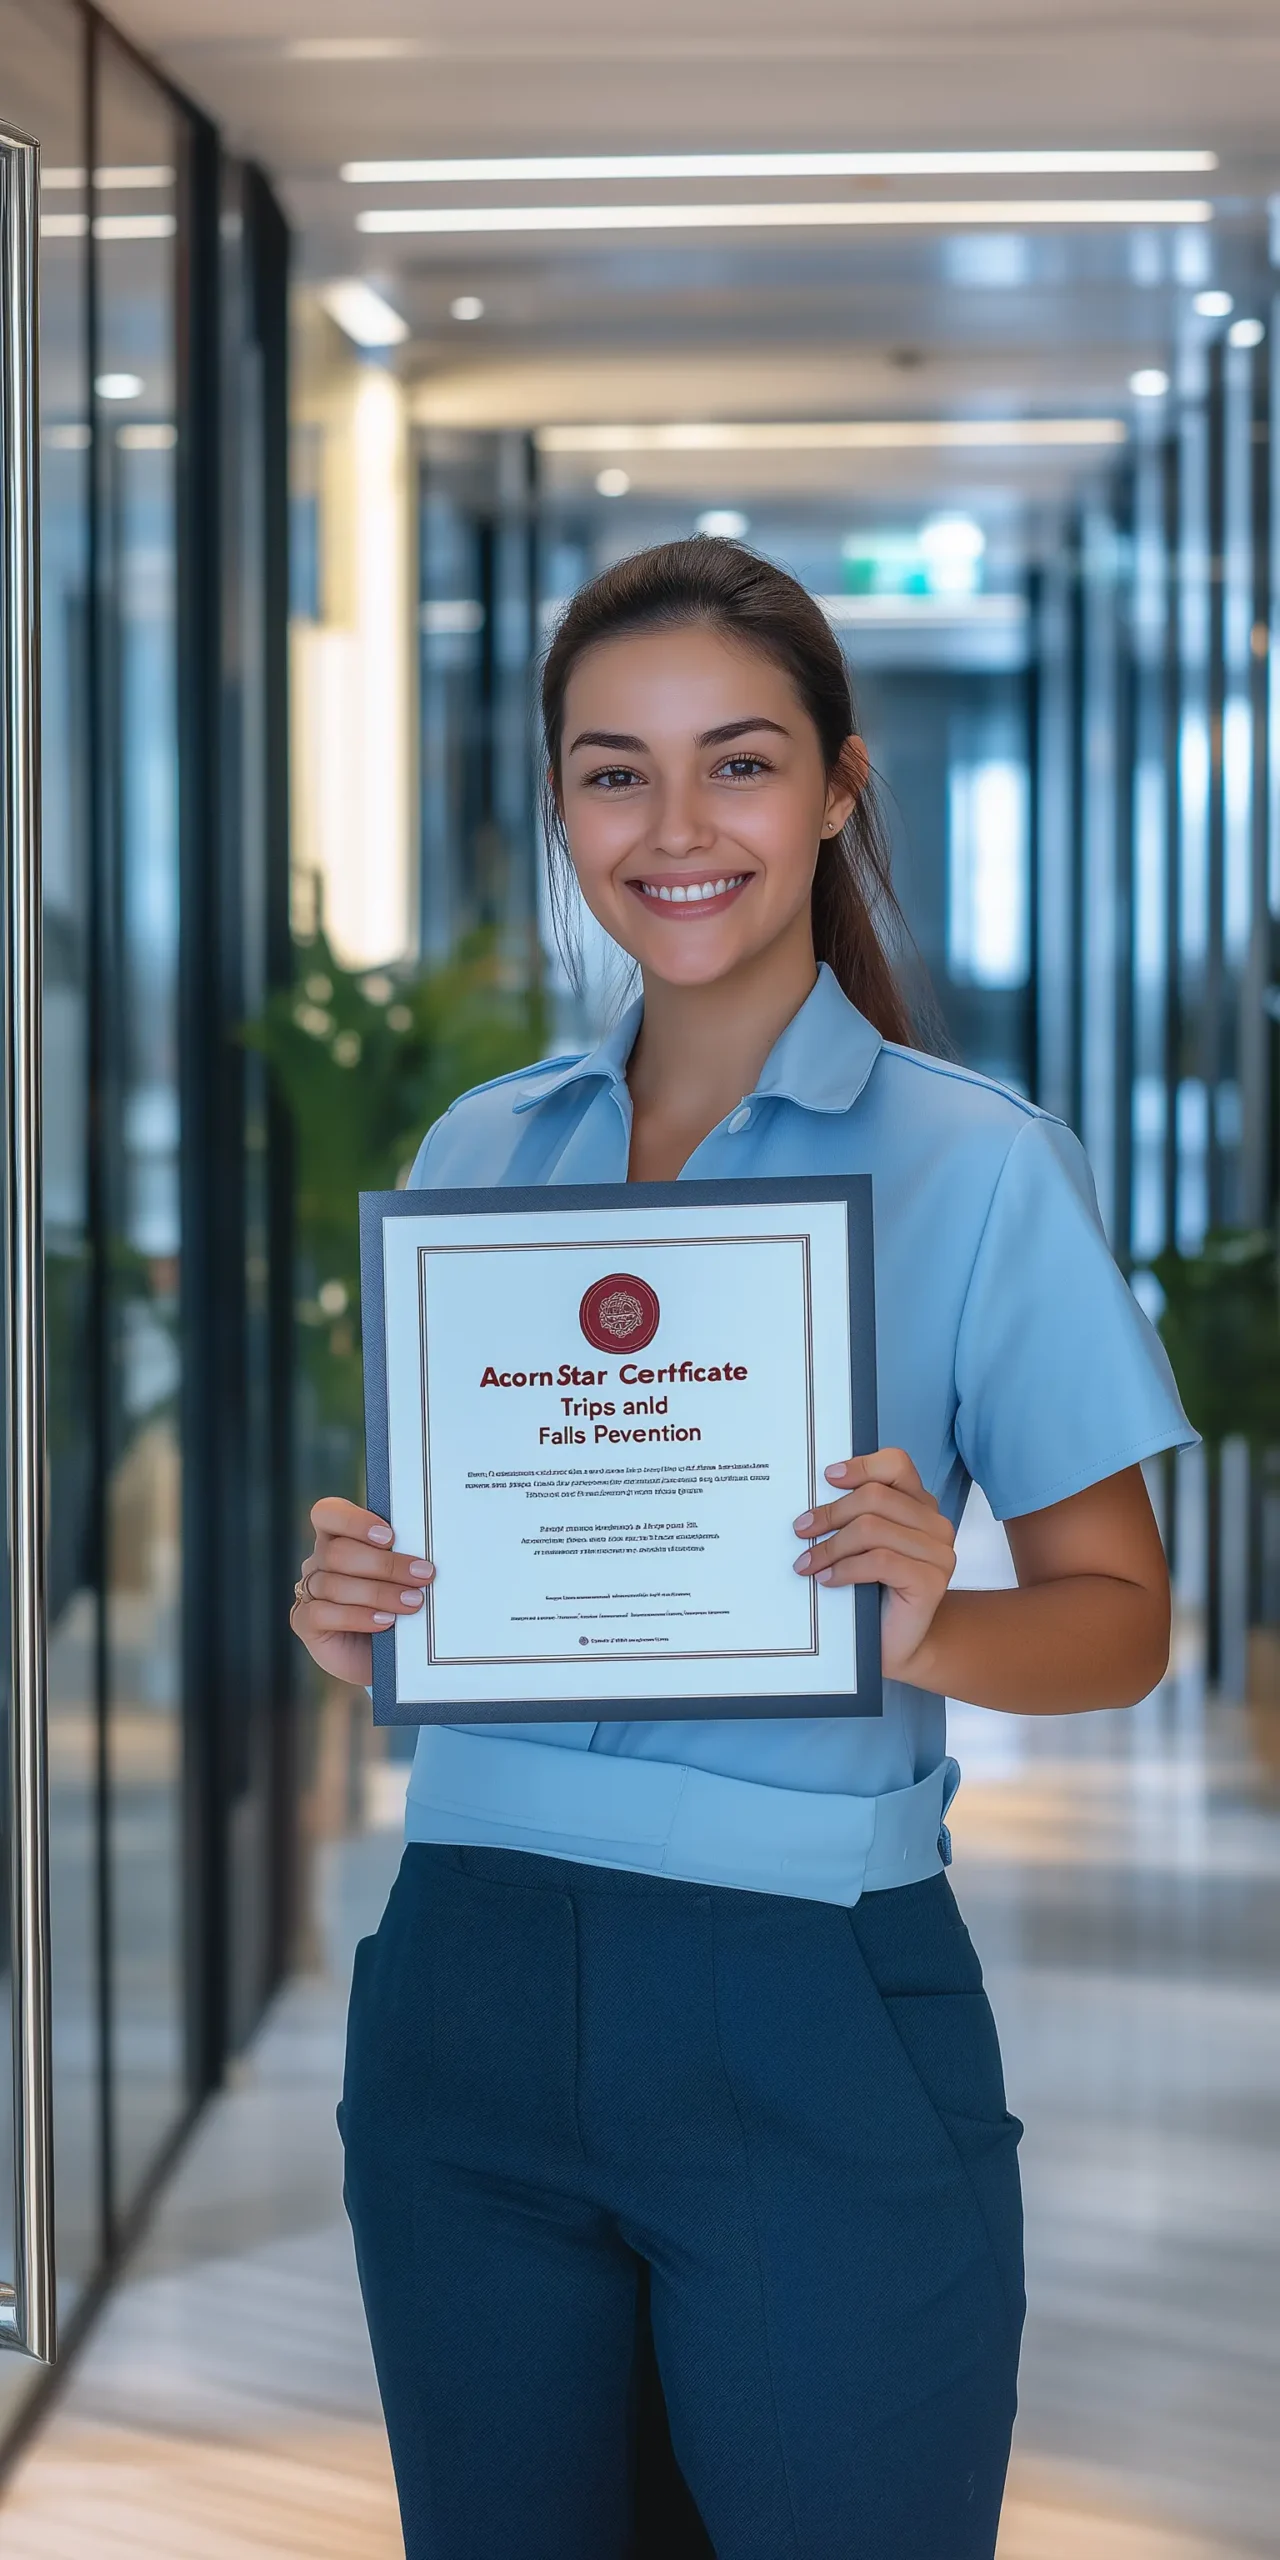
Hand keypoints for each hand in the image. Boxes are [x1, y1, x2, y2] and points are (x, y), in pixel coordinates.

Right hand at [290, 1497, 433, 1687]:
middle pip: (338, 1552)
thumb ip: (402, 1559)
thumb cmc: (397, 1608)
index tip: (390, 1537)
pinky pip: (323, 1613)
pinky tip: (384, 1622)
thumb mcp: (402, 1578)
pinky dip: (358, 1616)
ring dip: (378, 1593)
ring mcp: (309, 1591)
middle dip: (384, 1565)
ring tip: (411, 1603)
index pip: (329, 1513)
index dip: (354, 1521)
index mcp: (338, 1537)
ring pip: (334, 1583)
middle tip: (421, 1575)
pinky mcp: (304, 1621)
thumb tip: (424, 1555)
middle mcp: (319, 1561)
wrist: (388, 1654)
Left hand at [793, 1447, 955, 1683]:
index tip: (827, 1478)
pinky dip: (846, 1569)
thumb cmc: (873, 1591)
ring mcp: (939, 1553)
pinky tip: (827, 1580)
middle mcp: (936, 1524)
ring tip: (807, 1563)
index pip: (897, 1464)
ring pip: (873, 1529)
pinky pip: (879, 1561)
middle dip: (831, 1513)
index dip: (861, 1466)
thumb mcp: (863, 1546)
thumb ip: (856, 1516)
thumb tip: (812, 1499)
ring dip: (831, 1546)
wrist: (895, 1643)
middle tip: (802, 1530)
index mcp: (920, 1505)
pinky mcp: (931, 1581)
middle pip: (876, 1497)